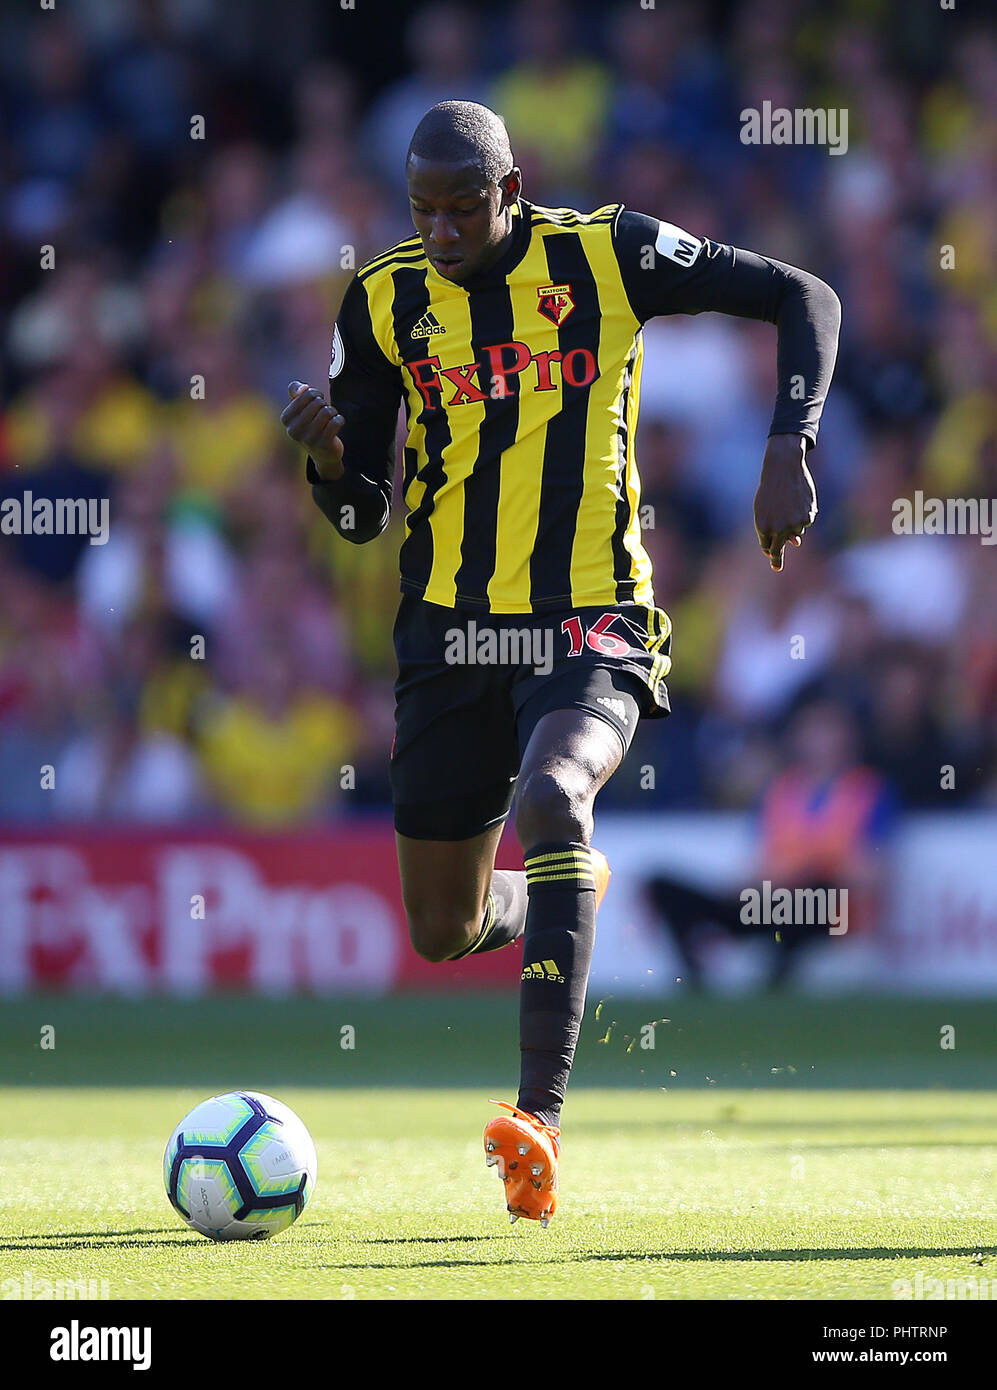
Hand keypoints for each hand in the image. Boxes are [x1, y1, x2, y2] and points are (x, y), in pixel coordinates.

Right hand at [281, 381, 344, 479]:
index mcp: (286, 418)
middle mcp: (294, 430)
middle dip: (324, 404)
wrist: (322, 453)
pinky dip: (339, 419)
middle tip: (323, 411)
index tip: (317, 399)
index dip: (315, 393)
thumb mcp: (299, 406)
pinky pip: (336, 422)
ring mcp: (308, 439)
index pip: (305, 394)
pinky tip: (337, 424)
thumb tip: (304, 388)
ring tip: (330, 418)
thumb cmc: (311, 423)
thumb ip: (296, 390)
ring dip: (332, 412)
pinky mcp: (323, 444)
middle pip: (318, 402)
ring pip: (327, 412)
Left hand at [753, 435, 816, 571]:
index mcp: (763, 527)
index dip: (770, 551)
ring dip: (793, 525)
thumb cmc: (771, 489)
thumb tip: (794, 543)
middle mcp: (778, 529)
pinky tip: (799, 501)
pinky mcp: (807, 517)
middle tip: (776, 568)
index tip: (773, 564)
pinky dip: (803, 515)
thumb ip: (775, 528)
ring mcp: (793, 524)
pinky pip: (805, 523)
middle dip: (777, 559)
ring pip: (796, 534)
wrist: (783, 469)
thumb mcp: (766, 509)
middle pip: (779, 549)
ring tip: (789, 505)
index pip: (767, 546)